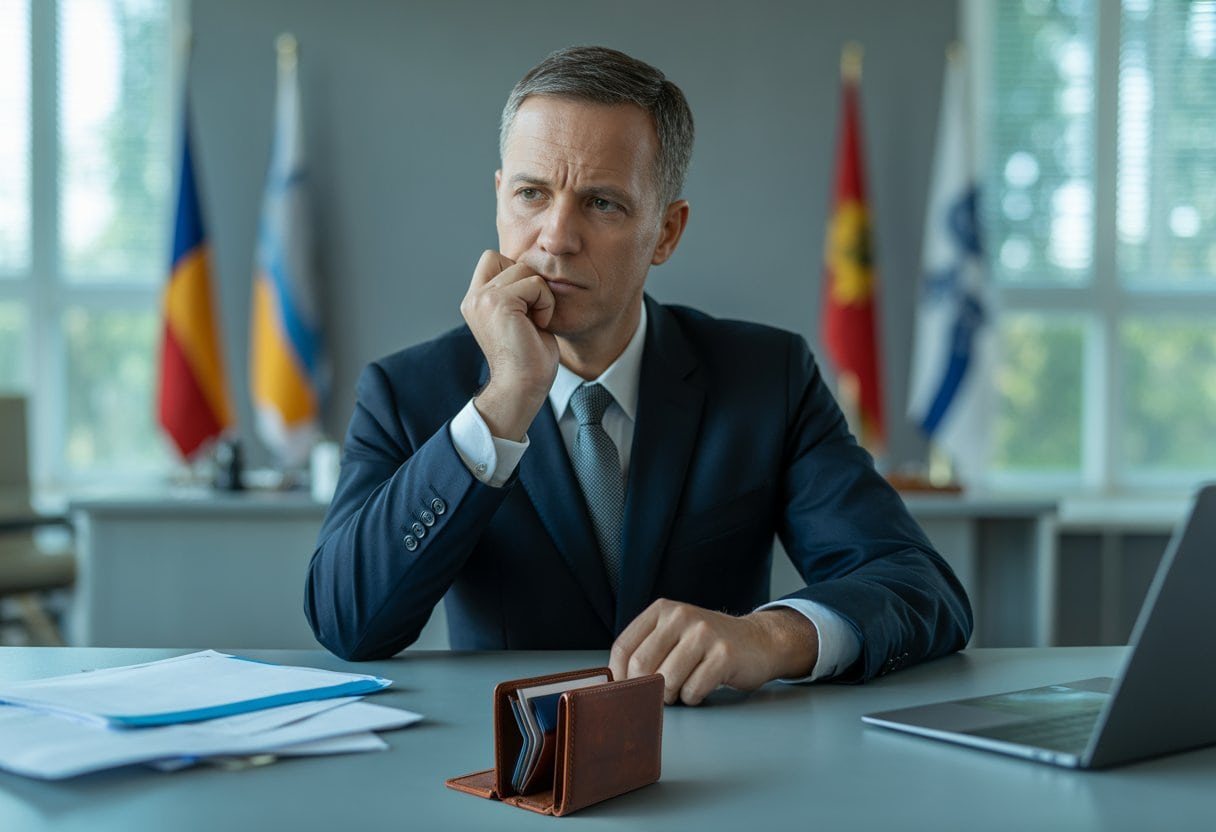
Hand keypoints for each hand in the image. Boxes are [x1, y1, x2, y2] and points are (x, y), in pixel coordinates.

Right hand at [459, 250, 559, 440]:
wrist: (523, 387)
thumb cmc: (529, 359)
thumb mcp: (518, 316)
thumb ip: (516, 291)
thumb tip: (530, 264)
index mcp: (475, 301)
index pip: (493, 258)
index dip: (517, 275)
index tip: (525, 309)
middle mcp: (473, 298)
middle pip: (512, 261)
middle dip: (531, 285)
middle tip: (531, 317)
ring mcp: (483, 299)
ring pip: (525, 269)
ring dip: (540, 295)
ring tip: (534, 322)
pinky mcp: (498, 303)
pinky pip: (536, 284)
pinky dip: (546, 304)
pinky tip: (538, 326)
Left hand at [610, 600, 818, 704]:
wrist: (758, 641)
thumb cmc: (707, 645)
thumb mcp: (674, 634)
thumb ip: (646, 648)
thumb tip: (613, 682)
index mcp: (663, 610)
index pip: (623, 647)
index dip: (618, 676)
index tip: (625, 690)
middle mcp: (681, 616)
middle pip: (641, 666)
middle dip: (646, 689)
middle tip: (658, 693)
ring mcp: (704, 634)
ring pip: (667, 681)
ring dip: (671, 695)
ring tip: (683, 688)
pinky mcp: (724, 655)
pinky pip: (692, 691)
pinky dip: (693, 698)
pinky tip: (702, 686)